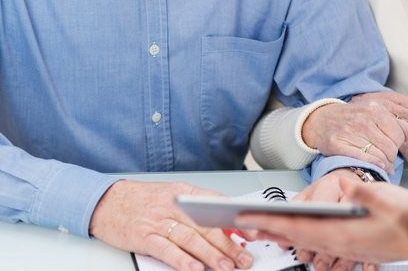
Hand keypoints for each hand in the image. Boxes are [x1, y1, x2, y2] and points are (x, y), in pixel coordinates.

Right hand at [89, 180, 254, 270]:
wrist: (105, 201)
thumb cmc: (142, 201)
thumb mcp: (172, 196)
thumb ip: (197, 209)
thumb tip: (225, 226)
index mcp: (184, 193)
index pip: (217, 205)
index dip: (236, 220)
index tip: (253, 233)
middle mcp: (173, 205)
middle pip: (207, 226)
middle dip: (229, 244)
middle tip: (244, 259)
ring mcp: (158, 220)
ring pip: (190, 238)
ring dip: (211, 255)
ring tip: (226, 267)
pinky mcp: (143, 236)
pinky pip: (166, 249)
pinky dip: (182, 260)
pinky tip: (195, 269)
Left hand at [237, 180, 407, 269]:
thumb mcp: (392, 201)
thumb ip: (369, 195)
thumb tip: (351, 188)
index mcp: (344, 234)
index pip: (299, 227)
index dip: (272, 222)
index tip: (250, 219)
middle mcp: (340, 244)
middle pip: (295, 237)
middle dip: (267, 230)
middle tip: (239, 225)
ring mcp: (345, 247)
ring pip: (304, 241)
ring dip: (280, 234)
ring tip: (259, 228)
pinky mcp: (350, 245)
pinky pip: (316, 242)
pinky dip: (299, 237)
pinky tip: (294, 234)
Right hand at [302, 94, 404, 172]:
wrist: (321, 120)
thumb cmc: (351, 118)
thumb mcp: (371, 111)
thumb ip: (388, 122)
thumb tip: (407, 140)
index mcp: (375, 108)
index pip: (399, 134)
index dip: (398, 145)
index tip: (394, 148)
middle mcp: (364, 118)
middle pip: (390, 147)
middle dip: (391, 157)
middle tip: (388, 160)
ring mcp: (351, 131)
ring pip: (379, 156)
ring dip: (383, 164)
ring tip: (382, 164)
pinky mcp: (339, 144)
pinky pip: (364, 160)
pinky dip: (372, 165)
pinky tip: (374, 166)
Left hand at [351, 93, 407, 179]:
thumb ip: (405, 118)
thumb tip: (383, 118)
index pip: (390, 96)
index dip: (373, 96)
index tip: (359, 99)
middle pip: (386, 102)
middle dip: (367, 103)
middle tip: (352, 105)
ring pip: (386, 114)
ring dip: (369, 115)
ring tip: (355, 117)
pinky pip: (390, 130)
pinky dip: (377, 129)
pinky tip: (366, 132)